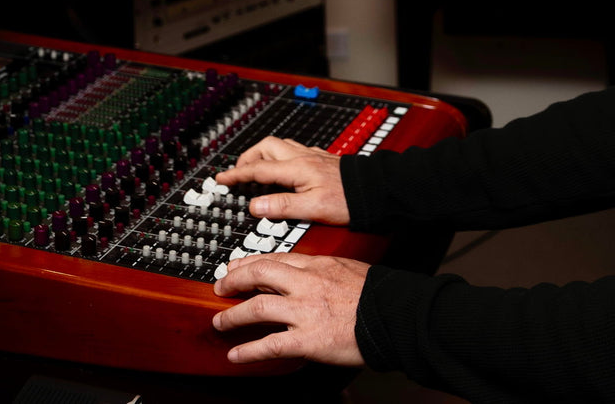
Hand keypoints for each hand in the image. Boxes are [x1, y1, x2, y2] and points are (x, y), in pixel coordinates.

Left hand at [212, 252, 367, 365]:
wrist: (395, 315)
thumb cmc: (377, 294)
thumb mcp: (347, 268)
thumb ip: (322, 269)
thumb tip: (306, 270)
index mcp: (317, 265)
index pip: (275, 259)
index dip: (249, 263)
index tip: (236, 266)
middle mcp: (306, 284)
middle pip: (259, 274)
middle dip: (233, 280)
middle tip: (220, 287)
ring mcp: (305, 311)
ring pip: (257, 308)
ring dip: (233, 316)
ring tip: (220, 322)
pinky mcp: (308, 339)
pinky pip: (270, 345)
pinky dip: (248, 351)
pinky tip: (235, 355)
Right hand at [215, 136, 348, 223]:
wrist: (375, 189)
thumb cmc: (348, 200)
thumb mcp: (313, 208)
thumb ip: (282, 206)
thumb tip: (254, 206)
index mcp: (296, 169)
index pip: (258, 169)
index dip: (236, 174)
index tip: (221, 178)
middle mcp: (303, 157)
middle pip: (266, 147)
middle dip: (248, 157)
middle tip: (238, 172)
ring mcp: (313, 156)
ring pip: (280, 145)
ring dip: (264, 154)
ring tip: (256, 168)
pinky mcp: (322, 159)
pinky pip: (294, 150)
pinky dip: (281, 156)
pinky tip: (285, 167)